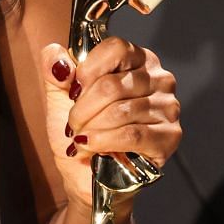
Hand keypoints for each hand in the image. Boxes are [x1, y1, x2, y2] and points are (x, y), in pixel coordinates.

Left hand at [39, 36, 182, 217]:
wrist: (86, 175)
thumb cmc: (80, 133)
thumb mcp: (61, 98)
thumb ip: (56, 71)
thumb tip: (54, 54)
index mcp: (137, 60)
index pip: (115, 48)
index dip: (87, 71)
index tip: (74, 91)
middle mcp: (159, 79)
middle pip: (112, 84)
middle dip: (83, 109)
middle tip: (73, 124)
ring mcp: (168, 107)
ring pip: (120, 111)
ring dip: (91, 128)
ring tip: (81, 138)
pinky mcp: (169, 136)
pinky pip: (132, 134)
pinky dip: (104, 142)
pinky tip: (91, 147)